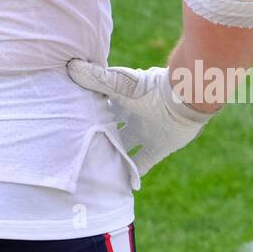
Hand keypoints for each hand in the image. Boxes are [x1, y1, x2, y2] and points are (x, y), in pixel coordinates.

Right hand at [66, 59, 212, 177]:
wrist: (182, 99)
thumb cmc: (148, 87)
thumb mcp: (117, 84)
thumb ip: (95, 78)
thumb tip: (70, 67)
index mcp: (121, 99)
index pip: (100, 108)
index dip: (87, 115)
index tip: (70, 124)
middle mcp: (132, 117)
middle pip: (111, 130)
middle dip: (98, 138)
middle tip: (78, 152)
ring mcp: (145, 133)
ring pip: (124, 148)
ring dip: (113, 158)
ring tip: (95, 171)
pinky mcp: (158, 148)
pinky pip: (143, 163)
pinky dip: (133, 174)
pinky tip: (121, 185)